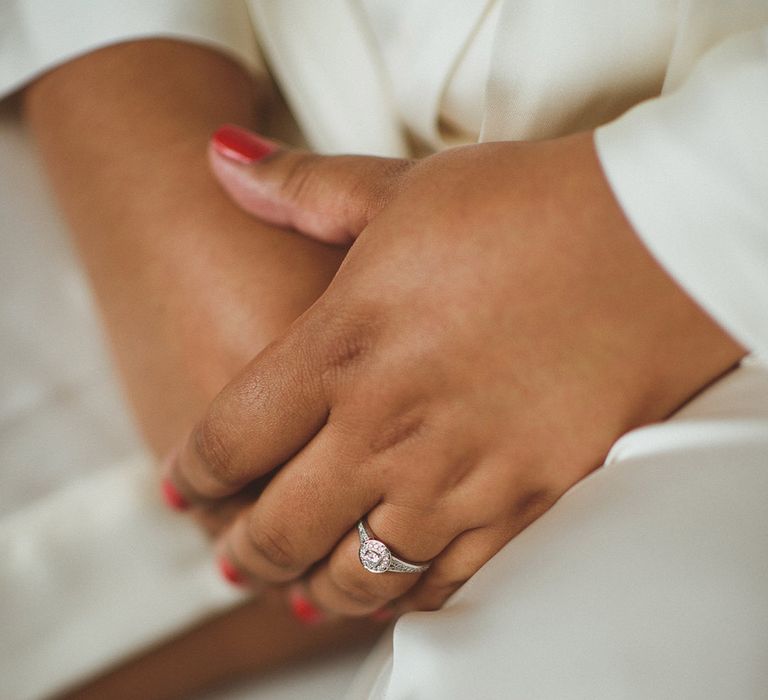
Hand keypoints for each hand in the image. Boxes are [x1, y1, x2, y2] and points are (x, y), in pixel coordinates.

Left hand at [167, 128, 742, 615]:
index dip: (193, 472)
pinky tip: (397, 589)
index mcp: (339, 348)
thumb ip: (299, 186)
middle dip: (244, 555)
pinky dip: (409, 596)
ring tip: (303, 592)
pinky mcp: (526, 503)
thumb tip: (219, 156)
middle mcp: (384, 428)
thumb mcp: (400, 188)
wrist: (653, 243)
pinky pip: (449, 580)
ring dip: (317, 590)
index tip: (181, 488)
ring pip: (358, 576)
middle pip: (279, 529)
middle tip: (232, 563)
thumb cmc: (523, 208)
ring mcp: (456, 476)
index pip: (230, 439)